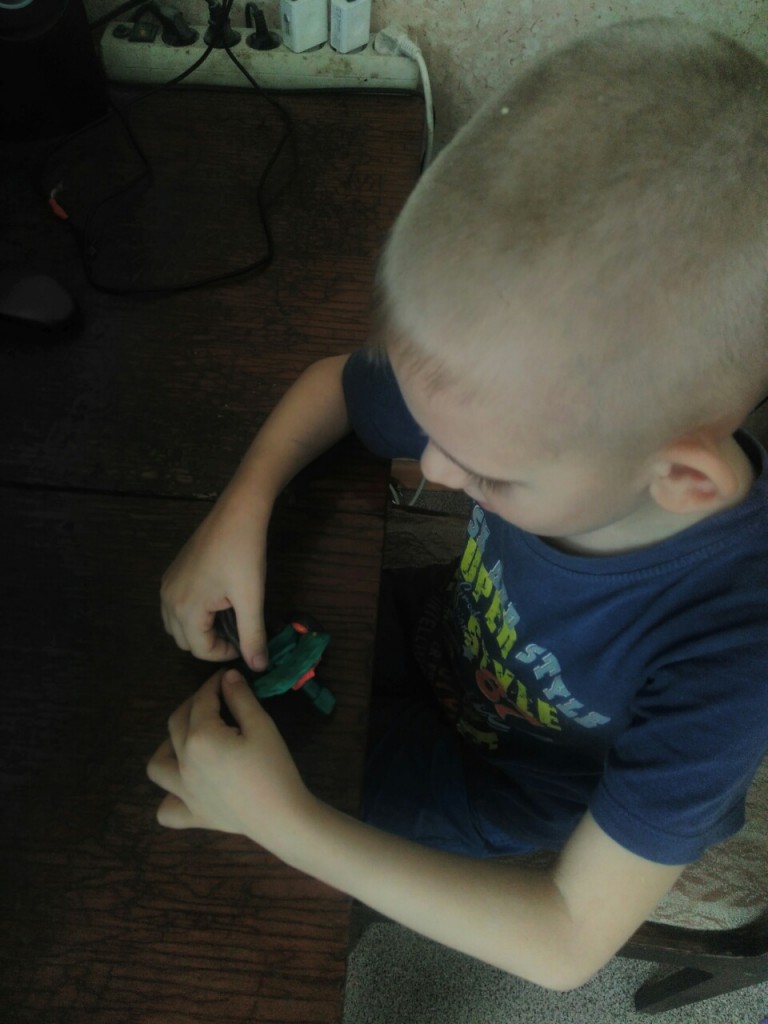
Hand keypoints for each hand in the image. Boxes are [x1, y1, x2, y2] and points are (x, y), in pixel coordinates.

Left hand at [147, 670, 312, 852]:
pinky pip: (166, 810)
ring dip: (167, 747)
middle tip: (215, 699)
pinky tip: (186, 790)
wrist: (281, 816)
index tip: (225, 676)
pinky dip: (170, 798)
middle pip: (177, 722)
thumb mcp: (262, 726)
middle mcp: (184, 762)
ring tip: (188, 740)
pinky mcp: (192, 815)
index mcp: (200, 737)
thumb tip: (228, 677)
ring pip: (158, 765)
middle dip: (193, 703)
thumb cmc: (274, 768)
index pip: (202, 700)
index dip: (213, 683)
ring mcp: (183, 791)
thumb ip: (241, 698)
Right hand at [160, 494, 269, 669]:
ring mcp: (167, 585)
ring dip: (200, 630)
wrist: (237, 512)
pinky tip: (217, 601)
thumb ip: (252, 636)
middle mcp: (167, 599)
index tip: (247, 641)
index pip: (201, 651)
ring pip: (177, 626)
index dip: (226, 653)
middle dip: (211, 643)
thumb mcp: (251, 598)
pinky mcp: (172, 573)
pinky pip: (175, 607)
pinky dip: (192, 614)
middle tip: (238, 630)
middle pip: (185, 642)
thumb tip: (258, 667)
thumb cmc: (244, 555)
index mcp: (184, 609)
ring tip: (228, 616)